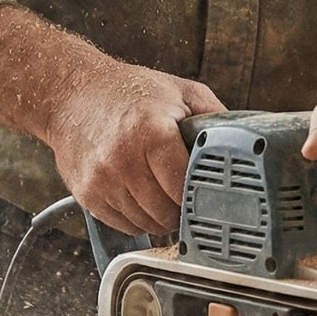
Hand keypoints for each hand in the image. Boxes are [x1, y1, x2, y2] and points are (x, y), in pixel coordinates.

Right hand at [42, 54, 223, 235]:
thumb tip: (244, 142)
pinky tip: (141, 197)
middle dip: (183, 211)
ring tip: (164, 195)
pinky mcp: (87, 194)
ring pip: (146, 223)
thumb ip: (214, 116)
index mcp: (151, 130)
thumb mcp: (179, 91)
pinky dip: (138, 219)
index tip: (210, 199)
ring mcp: (102, 179)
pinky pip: (123, 224)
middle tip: (188, 199)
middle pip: (166, 212)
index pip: (184, 186)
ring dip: (161, 218)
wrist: (72, 94)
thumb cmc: (129, 91)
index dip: (200, 197)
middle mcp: (123, 157)